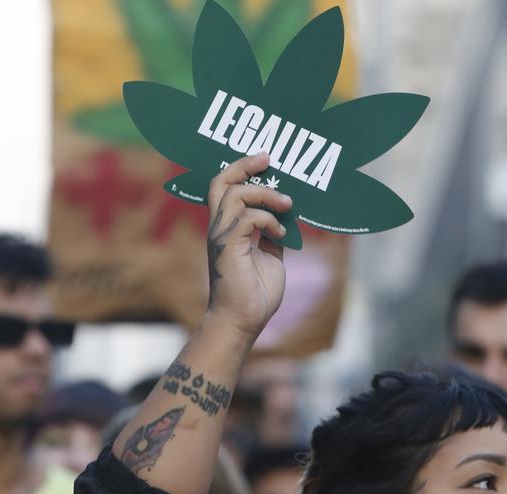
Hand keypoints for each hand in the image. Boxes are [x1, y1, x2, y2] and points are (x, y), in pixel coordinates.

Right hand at [202, 153, 291, 342]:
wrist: (243, 321)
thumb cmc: (255, 294)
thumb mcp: (271, 257)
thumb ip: (272, 236)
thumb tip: (286, 220)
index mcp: (226, 228)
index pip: (224, 186)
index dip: (241, 168)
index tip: (265, 160)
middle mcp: (219, 228)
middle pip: (220, 181)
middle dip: (243, 165)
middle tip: (268, 159)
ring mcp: (221, 237)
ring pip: (235, 194)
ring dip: (265, 194)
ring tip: (287, 205)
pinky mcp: (229, 248)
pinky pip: (247, 218)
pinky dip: (268, 220)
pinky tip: (281, 233)